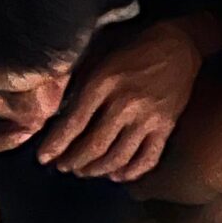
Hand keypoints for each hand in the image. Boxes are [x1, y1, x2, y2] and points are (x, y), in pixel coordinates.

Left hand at [36, 22, 199, 179]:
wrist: (178, 46)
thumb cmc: (132, 48)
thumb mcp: (100, 56)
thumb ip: (80, 82)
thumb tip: (59, 113)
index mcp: (103, 83)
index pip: (74, 123)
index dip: (56, 144)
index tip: (43, 158)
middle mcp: (125, 104)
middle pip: (95, 145)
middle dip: (74, 161)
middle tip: (63, 167)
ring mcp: (148, 118)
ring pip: (119, 157)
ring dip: (97, 170)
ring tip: (85, 171)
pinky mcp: (166, 127)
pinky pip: (148, 159)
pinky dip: (131, 172)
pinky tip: (117, 176)